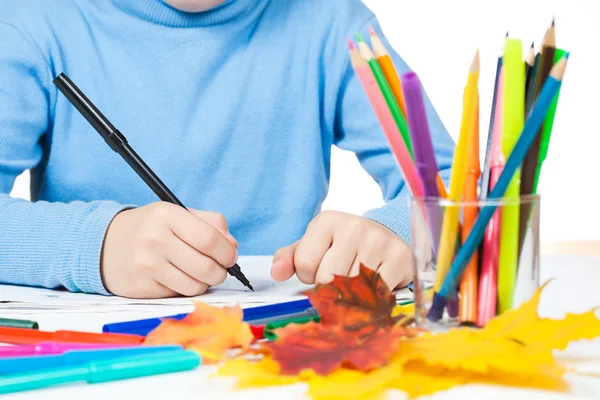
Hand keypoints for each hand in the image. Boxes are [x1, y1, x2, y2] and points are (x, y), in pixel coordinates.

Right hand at [101, 202, 237, 297]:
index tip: (230, 256)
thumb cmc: (150, 229)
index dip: (227, 252)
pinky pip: (179, 294)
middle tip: (219, 269)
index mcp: (167, 215)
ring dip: (204, 283)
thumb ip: (210, 224)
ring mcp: (146, 265)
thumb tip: (232, 246)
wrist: (104, 245)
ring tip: (198, 273)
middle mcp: (155, 239)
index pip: (209, 238)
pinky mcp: (141, 287)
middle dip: (220, 272)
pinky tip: (178, 278)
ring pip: (195, 285)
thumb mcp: (177, 214)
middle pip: (206, 266)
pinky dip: (185, 289)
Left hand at [271, 211, 412, 289]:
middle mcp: (354, 226)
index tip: (322, 267)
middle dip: (330, 287)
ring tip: (358, 279)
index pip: (305, 265)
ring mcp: (378, 241)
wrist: (387, 236)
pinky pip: (376, 293)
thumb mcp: (314, 245)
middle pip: (327, 279)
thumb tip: (276, 272)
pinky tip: (374, 285)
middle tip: (342, 276)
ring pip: (351, 289)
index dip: (310, 276)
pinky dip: (372, 298)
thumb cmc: (343, 245)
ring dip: (352, 294)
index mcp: (327, 220)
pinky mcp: (399, 258)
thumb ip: (290, 258)